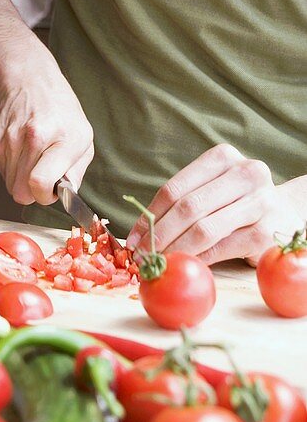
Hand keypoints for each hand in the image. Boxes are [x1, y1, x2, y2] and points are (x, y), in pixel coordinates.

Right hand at [0, 61, 94, 204]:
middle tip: (44, 177)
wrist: (31, 82)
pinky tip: (24, 152)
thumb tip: (66, 195)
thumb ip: (76, 171)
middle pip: (21, 191)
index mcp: (61, 138)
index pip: (40, 183)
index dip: (45, 196)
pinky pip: (3, 172)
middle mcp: (33, 137)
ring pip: (10, 184)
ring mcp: (10, 138)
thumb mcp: (83, 138)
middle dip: (33, 192)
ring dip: (22, 180)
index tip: (52, 190)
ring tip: (35, 160)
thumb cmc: (61, 111)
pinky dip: (13, 169)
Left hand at [125, 143, 305, 264]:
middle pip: (188, 207)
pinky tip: (186, 264)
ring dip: (176, 249)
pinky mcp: (265, 232)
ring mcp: (259, 202)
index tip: (134, 238)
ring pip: (204, 229)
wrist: (287, 212)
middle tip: (143, 256)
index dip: (149, 215)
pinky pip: (222, 248)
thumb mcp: (214, 188)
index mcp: (223, 157)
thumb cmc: (238, 200)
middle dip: (160, 235)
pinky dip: (199, 258)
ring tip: (160, 262)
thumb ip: (184, 200)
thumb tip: (142, 233)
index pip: (175, 188)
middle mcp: (245, 174)